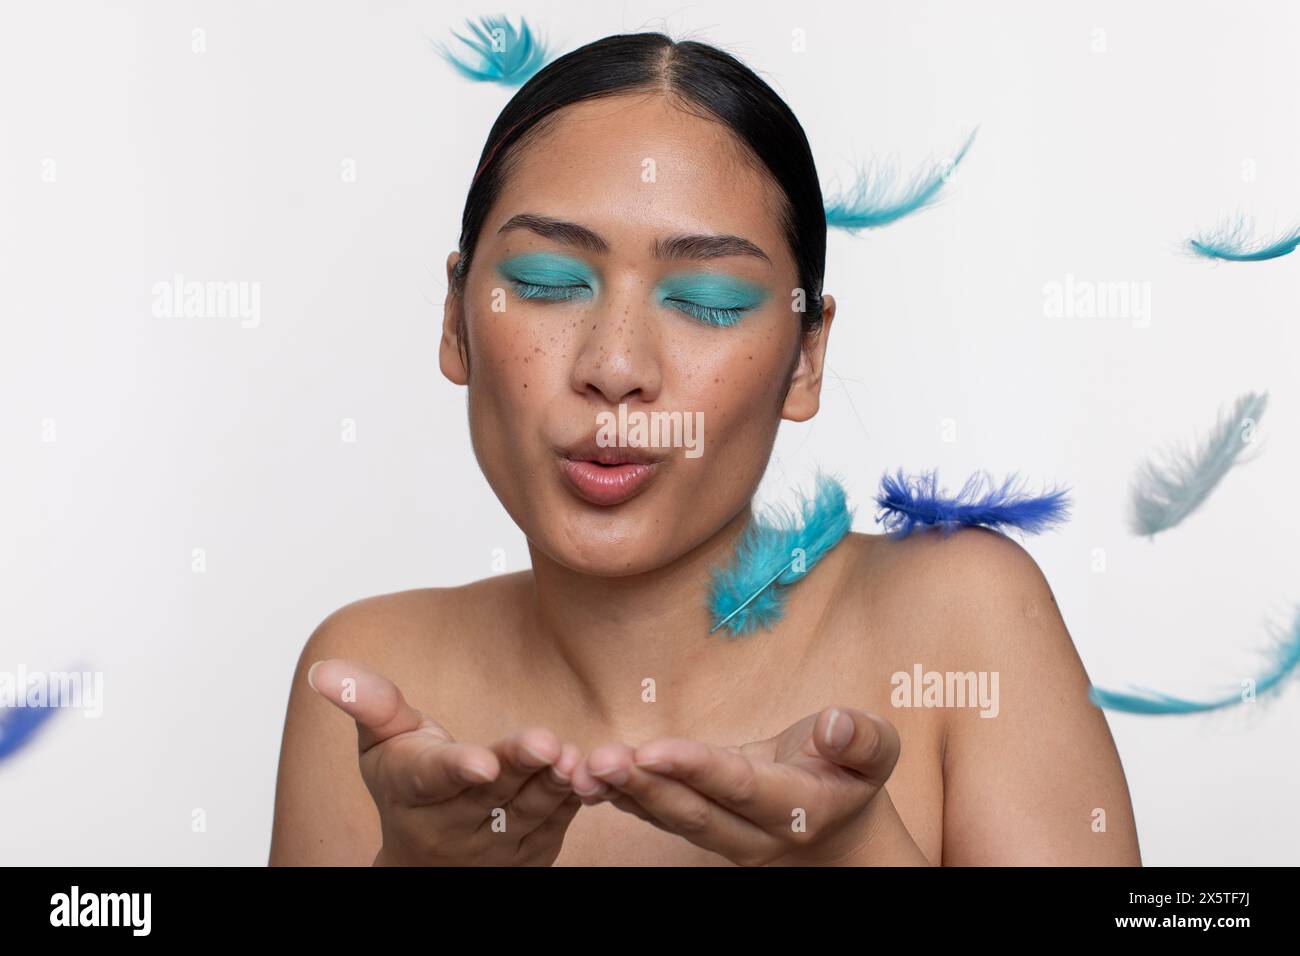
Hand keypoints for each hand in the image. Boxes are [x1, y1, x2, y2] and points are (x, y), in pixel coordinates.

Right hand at [308, 658, 582, 865]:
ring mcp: (495, 844)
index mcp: (413, 790)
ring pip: (531, 811)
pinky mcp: (532, 852)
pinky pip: (559, 823)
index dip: (457, 768)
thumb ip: (369, 704)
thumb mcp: (381, 743)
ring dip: (554, 784)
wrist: (427, 861)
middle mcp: (453, 825)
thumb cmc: (407, 785)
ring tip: (572, 755)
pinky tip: (593, 771)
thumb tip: (324, 669)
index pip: (435, 778)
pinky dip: (576, 798)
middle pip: (492, 793)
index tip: (480, 762)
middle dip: (520, 767)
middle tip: (545, 743)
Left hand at [571, 706, 923, 865]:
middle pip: (694, 812)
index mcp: (799, 808)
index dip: (696, 769)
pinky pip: (660, 817)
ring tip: (584, 768)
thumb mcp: (876, 752)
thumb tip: (834, 724)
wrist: (840, 834)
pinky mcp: (702, 829)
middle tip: (600, 760)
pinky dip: (624, 798)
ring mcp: (725, 839)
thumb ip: (861, 738)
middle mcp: (755, 833)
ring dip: (625, 794)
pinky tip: (588, 778)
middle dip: (645, 785)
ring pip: (670, 819)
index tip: (652, 749)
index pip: (740, 788)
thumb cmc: (852, 776)